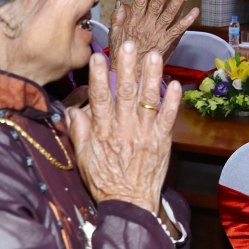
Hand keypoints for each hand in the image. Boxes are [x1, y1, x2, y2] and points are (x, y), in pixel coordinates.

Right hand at [68, 41, 182, 213]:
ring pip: (149, 101)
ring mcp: (145, 135)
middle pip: (126, 94)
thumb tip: (72, 110)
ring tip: (154, 56)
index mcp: (103, 132)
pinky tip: (175, 84)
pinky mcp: (162, 142)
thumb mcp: (83, 158)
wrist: (129, 204)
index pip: (100, 99)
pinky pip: (168, 118)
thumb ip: (79, 131)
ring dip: (152, 76)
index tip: (99, 58)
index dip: (100, 78)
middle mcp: (124, 130)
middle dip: (127, 67)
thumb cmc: (105, 181)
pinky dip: (172, 102)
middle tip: (129, 45)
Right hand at [108, 0, 200, 77]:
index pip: (140, 2)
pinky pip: (178, 30)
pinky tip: (195, 11)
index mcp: (133, 22)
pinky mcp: (166, 43)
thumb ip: (117, 19)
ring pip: (169, 15)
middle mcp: (146, 26)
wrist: (130, 74)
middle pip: (156, 5)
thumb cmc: (122, 55)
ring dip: (178, 2)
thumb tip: (121, 3)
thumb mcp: (114, 35)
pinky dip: (187, 21)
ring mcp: (157, 34)